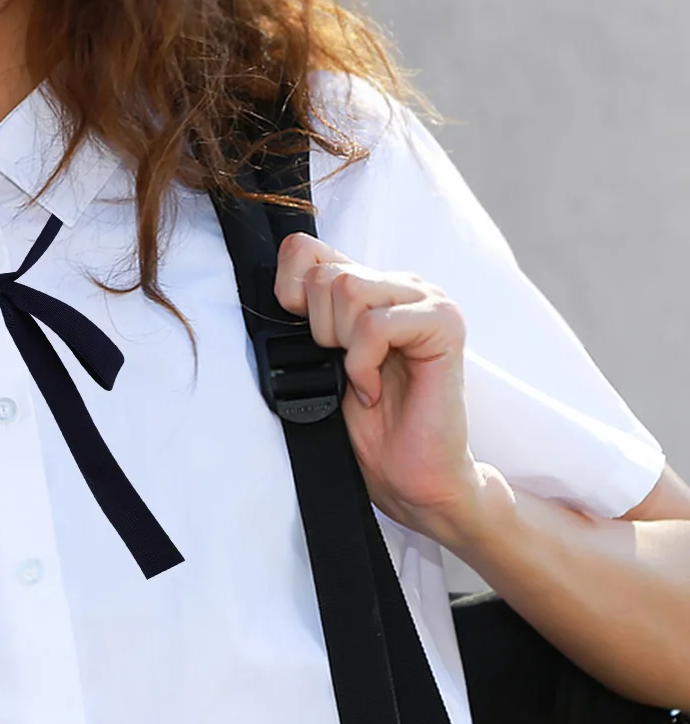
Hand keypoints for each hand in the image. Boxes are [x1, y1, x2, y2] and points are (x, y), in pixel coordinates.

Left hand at [274, 232, 489, 542]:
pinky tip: (374, 389)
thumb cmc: (364, 424)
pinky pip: (375, 324)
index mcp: (366, 285)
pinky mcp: (444, 323)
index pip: (304, 249)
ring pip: (348, 288)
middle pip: (324, 274)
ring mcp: (425, 299)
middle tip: (343, 369)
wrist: (408, 474)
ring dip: (343, 345)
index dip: (290, 293)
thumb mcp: (315, 359)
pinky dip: (363, 364)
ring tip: (362, 377)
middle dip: (319, 331)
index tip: (307, 340)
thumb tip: (278, 287)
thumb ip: (305, 314)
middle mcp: (397, 283)